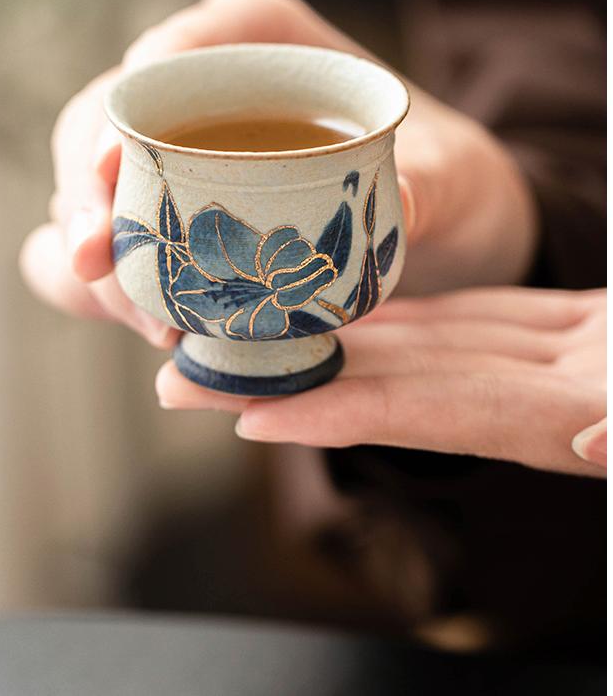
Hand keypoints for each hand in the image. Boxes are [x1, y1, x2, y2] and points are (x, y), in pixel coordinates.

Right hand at [20, 0, 537, 333]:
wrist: (443, 227)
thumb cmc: (447, 179)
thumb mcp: (456, 174)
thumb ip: (430, 182)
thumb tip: (397, 207)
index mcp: (257, 38)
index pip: (167, 54)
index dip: (124, 107)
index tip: (116, 169)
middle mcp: (199, 87)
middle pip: (97, 124)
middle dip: (91, 201)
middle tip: (118, 280)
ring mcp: (172, 152)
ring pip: (85, 191)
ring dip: (93, 258)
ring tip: (153, 326)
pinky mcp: (168, 214)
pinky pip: (102, 243)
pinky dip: (95, 284)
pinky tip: (134, 321)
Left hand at [156, 287, 605, 476]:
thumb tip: (587, 438)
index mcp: (569, 413)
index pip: (428, 410)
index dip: (335, 407)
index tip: (246, 411)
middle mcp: (540, 391)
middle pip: (395, 380)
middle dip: (289, 379)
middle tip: (180, 371)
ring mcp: (543, 361)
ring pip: (416, 349)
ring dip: (323, 347)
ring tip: (223, 343)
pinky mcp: (556, 337)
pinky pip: (462, 326)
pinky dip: (395, 323)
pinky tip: (337, 313)